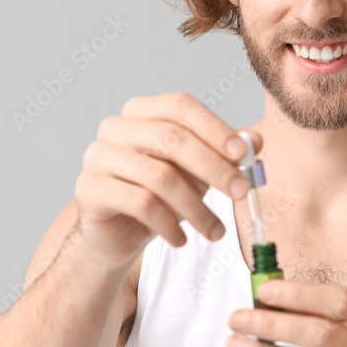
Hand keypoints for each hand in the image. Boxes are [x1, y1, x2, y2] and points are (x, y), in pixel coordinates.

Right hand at [73, 92, 261, 269]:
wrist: (116, 236)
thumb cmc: (160, 195)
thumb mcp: (198, 172)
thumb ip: (224, 154)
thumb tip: (257, 140)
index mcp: (142, 111)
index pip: (180, 106)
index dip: (214, 128)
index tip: (243, 154)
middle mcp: (116, 127)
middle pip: (172, 139)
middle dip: (213, 168)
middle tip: (241, 192)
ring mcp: (98, 156)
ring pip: (159, 176)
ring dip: (195, 207)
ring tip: (215, 231)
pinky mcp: (89, 189)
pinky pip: (140, 204)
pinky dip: (169, 225)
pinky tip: (181, 240)